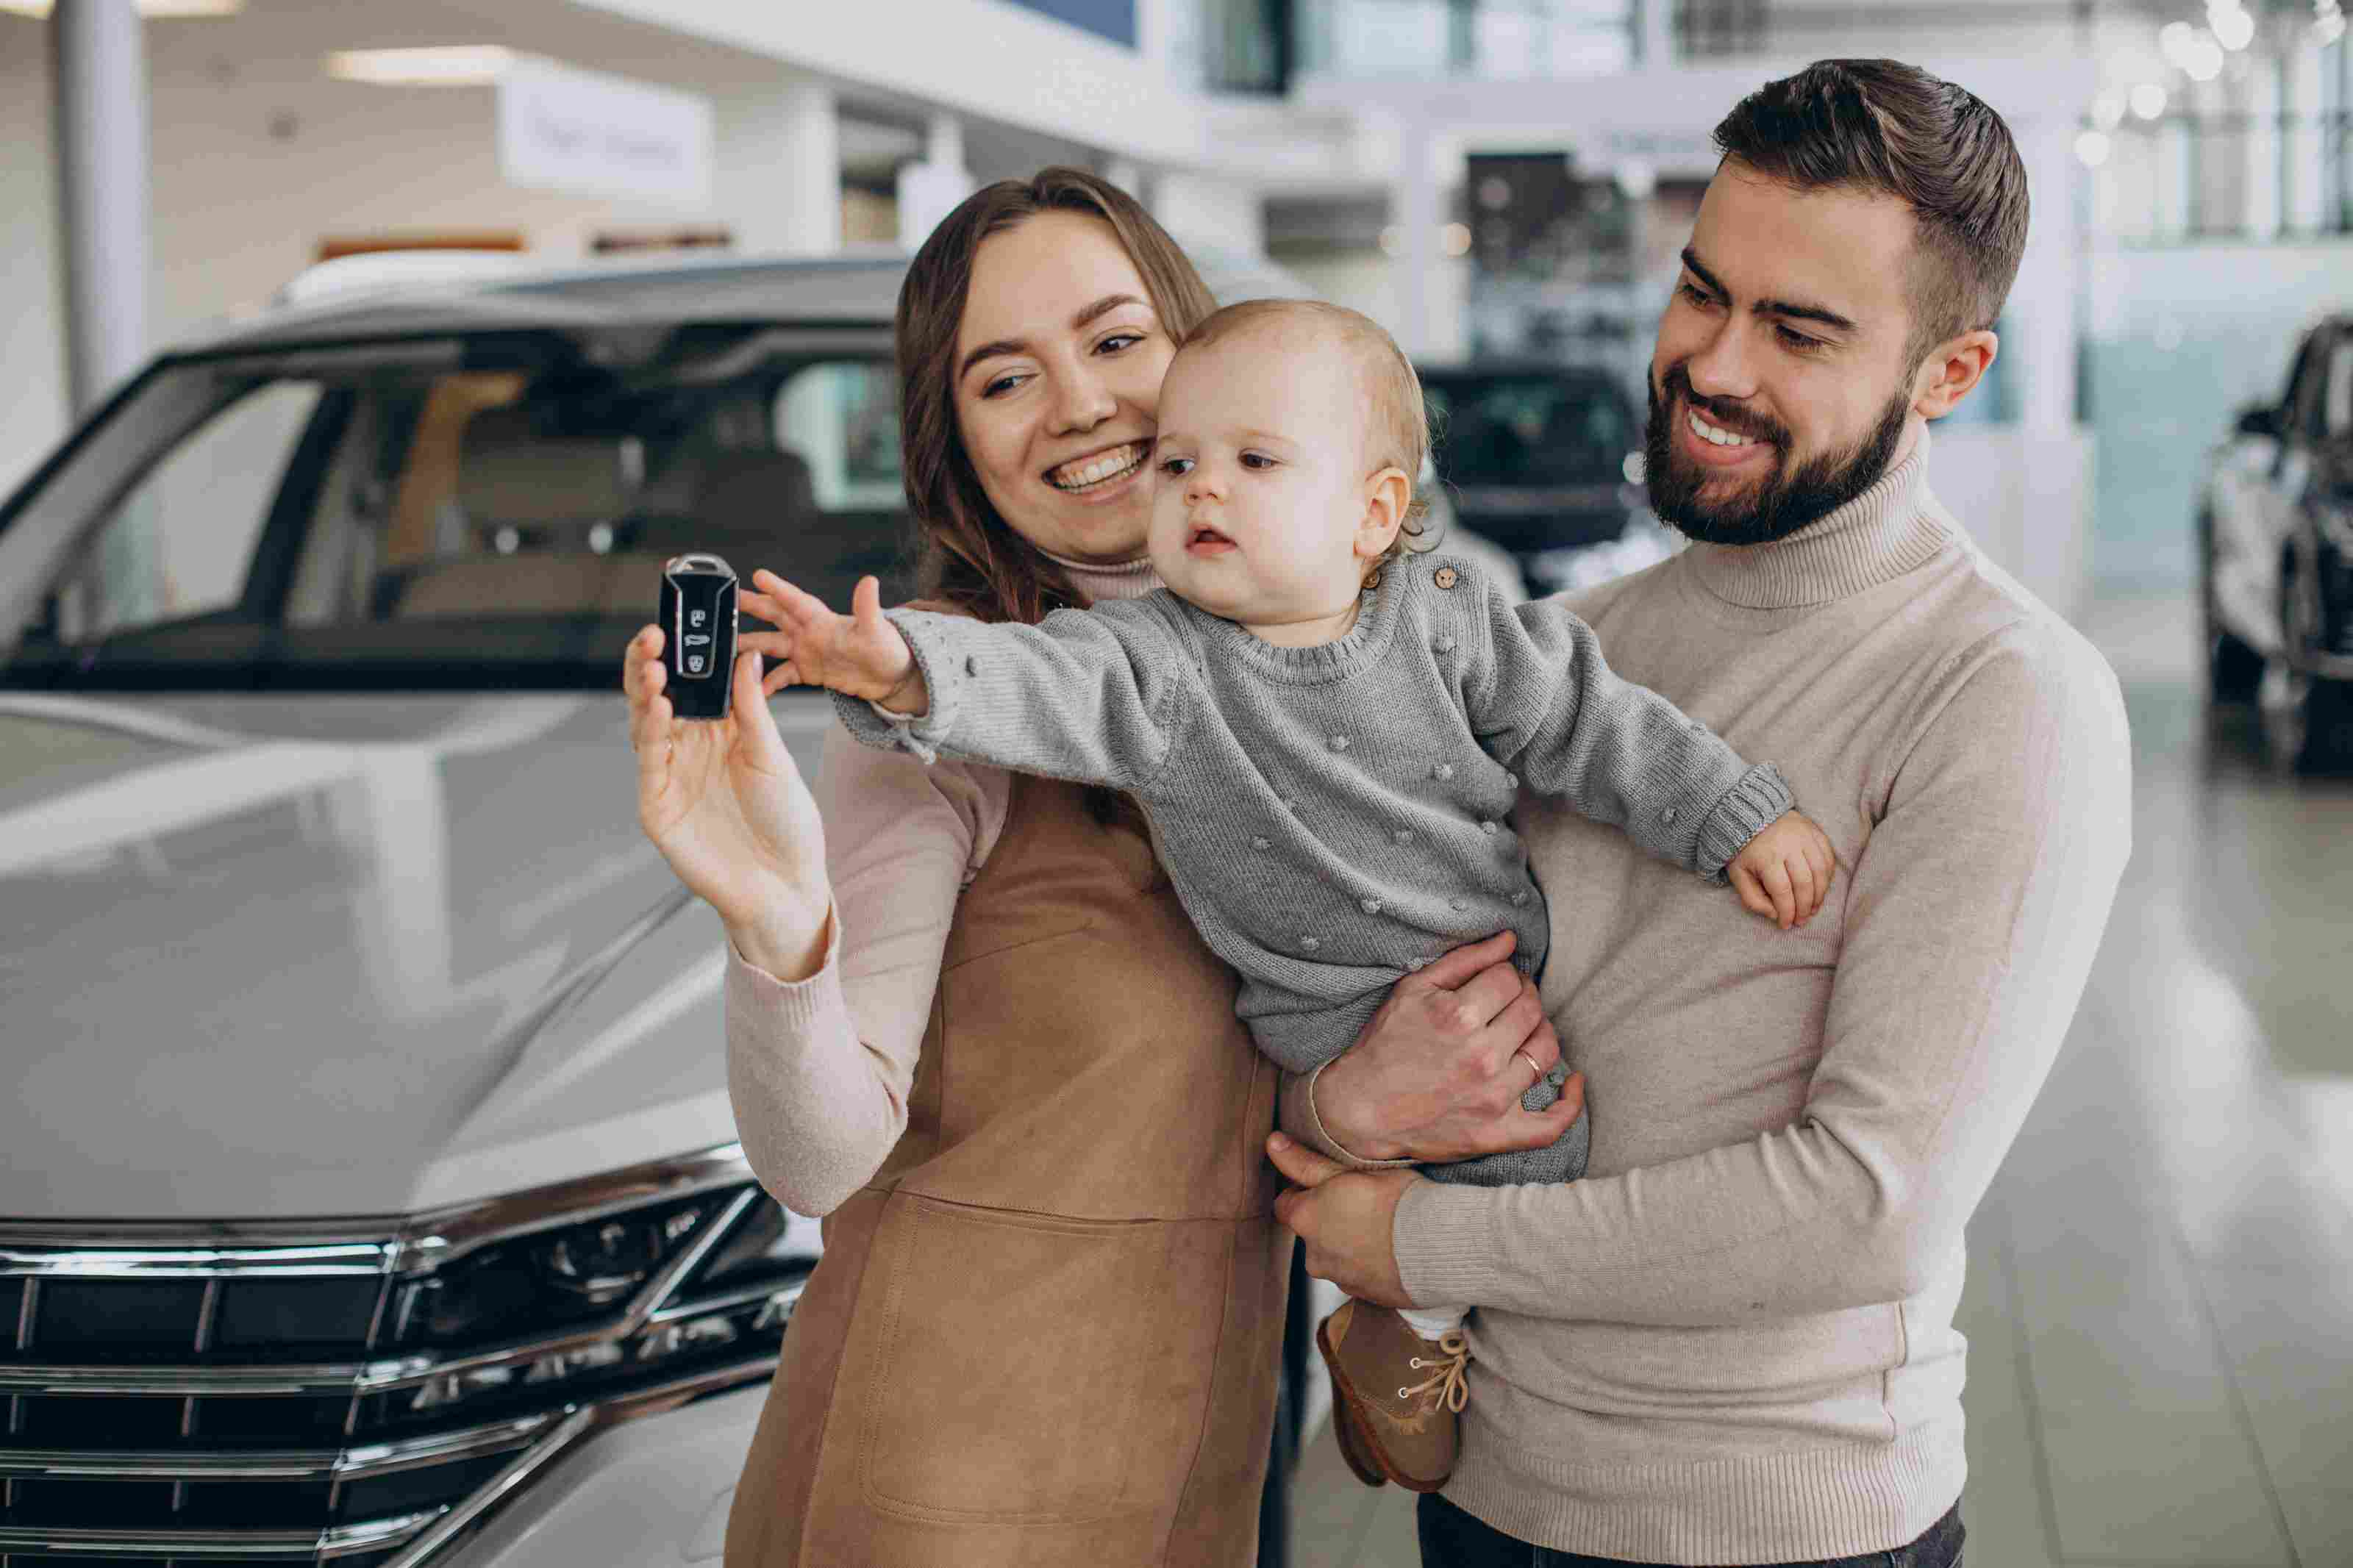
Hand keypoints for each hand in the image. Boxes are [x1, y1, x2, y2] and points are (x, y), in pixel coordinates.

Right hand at [623, 627, 829, 975]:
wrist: (785, 882)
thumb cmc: (786, 821)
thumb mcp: (773, 755)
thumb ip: (752, 709)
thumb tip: (743, 656)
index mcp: (719, 731)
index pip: (691, 682)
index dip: (682, 654)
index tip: (680, 622)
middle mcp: (689, 749)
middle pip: (659, 697)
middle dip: (651, 664)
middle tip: (652, 636)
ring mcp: (669, 776)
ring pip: (646, 724)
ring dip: (646, 693)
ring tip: (653, 667)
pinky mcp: (658, 806)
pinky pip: (649, 763)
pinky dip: (651, 733)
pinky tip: (658, 708)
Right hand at [740, 571, 925, 712]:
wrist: (892, 676)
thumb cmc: (888, 649)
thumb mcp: (877, 630)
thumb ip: (868, 607)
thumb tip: (870, 582)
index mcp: (823, 619)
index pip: (796, 600)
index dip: (778, 588)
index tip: (758, 575)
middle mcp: (811, 632)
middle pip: (776, 615)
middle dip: (752, 606)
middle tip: (727, 599)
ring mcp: (808, 651)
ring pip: (772, 645)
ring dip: (751, 645)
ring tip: (728, 646)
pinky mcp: (809, 670)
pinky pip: (782, 675)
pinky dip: (768, 682)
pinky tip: (755, 688)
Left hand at [1266, 1133, 1418, 1306]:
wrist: (1436, 1245)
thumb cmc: (1394, 1200)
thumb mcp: (1348, 1171)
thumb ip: (1306, 1162)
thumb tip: (1273, 1144)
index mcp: (1305, 1220)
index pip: (1286, 1204)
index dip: (1304, 1191)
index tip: (1329, 1183)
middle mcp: (1315, 1255)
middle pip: (1313, 1232)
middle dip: (1329, 1219)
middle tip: (1361, 1201)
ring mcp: (1341, 1280)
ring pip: (1336, 1255)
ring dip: (1350, 1243)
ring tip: (1383, 1226)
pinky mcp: (1367, 1296)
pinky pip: (1361, 1276)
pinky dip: (1370, 1264)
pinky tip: (1393, 1249)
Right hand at [1310, 930, 1584, 1163]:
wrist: (1360, 1109)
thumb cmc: (1384, 1045)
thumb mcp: (1413, 990)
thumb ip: (1465, 960)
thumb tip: (1510, 940)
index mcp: (1459, 1017)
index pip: (1509, 979)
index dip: (1503, 976)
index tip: (1491, 985)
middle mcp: (1481, 1056)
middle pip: (1531, 1009)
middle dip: (1522, 998)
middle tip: (1505, 1005)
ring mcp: (1493, 1098)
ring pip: (1546, 1051)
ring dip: (1540, 1033)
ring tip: (1522, 1032)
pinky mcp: (1497, 1133)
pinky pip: (1552, 1124)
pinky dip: (1570, 1102)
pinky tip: (1572, 1081)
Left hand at [1728, 810, 1838, 928]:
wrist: (1751, 814)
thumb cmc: (1744, 849)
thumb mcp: (1739, 874)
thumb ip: (1753, 898)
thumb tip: (1775, 915)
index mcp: (1767, 856)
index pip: (1783, 891)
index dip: (1787, 912)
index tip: (1786, 925)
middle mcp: (1788, 845)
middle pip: (1805, 883)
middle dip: (1804, 907)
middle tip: (1802, 921)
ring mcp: (1804, 836)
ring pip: (1821, 871)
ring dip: (1820, 895)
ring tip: (1812, 909)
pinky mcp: (1814, 831)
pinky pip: (1828, 857)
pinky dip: (1828, 876)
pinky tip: (1820, 889)